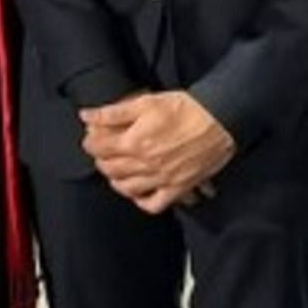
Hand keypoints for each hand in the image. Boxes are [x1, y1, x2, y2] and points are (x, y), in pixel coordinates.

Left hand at [79, 90, 236, 214]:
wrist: (220, 119)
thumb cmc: (187, 109)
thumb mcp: (146, 102)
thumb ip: (113, 112)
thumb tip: (87, 114)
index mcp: (135, 142)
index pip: (99, 149)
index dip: (90, 144)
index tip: (91, 140)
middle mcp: (145, 164)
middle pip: (110, 170)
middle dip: (101, 160)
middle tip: (103, 153)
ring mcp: (161, 179)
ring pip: (127, 189)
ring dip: (116, 181)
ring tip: (117, 170)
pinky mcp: (177, 188)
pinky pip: (153, 205)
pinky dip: (142, 201)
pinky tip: (139, 191)